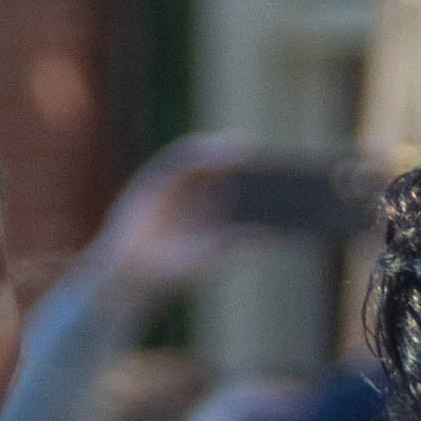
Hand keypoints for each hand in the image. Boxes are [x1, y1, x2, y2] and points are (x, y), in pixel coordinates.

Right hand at [82, 132, 267, 293]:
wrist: (131, 271)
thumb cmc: (173, 270)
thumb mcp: (209, 260)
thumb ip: (235, 247)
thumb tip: (270, 237)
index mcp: (219, 211)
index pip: (248, 188)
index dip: (267, 180)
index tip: (289, 179)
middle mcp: (203, 193)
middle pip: (232, 170)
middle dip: (250, 163)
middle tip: (271, 159)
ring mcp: (182, 184)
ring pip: (209, 159)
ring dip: (225, 150)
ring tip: (245, 149)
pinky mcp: (160, 176)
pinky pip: (182, 158)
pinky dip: (198, 153)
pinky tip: (213, 154)